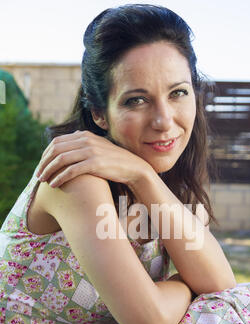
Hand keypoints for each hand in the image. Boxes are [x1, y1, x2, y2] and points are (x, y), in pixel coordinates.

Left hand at [36, 130, 150, 186]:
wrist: (133, 168)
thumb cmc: (114, 162)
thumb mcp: (98, 147)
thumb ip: (84, 145)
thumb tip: (69, 143)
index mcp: (84, 135)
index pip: (57, 142)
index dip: (45, 154)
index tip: (41, 166)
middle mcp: (86, 140)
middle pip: (56, 150)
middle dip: (44, 163)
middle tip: (39, 175)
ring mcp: (91, 151)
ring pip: (61, 160)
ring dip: (49, 171)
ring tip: (43, 181)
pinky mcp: (95, 163)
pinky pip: (71, 171)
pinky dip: (60, 178)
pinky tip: (54, 185)